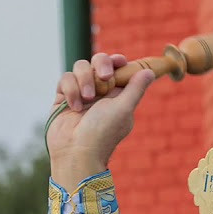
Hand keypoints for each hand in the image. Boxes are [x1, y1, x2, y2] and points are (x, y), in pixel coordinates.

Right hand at [48, 52, 154, 187]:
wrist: (75, 152)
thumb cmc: (103, 133)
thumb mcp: (124, 109)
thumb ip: (136, 88)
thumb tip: (149, 72)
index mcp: (117, 95)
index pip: (118, 68)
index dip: (118, 61)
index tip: (119, 62)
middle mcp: (99, 92)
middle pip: (99, 61)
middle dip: (101, 64)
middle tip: (104, 76)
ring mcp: (80, 94)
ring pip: (80, 67)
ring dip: (85, 79)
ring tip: (88, 98)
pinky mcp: (63, 98)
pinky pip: (66, 79)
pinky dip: (70, 90)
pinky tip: (74, 106)